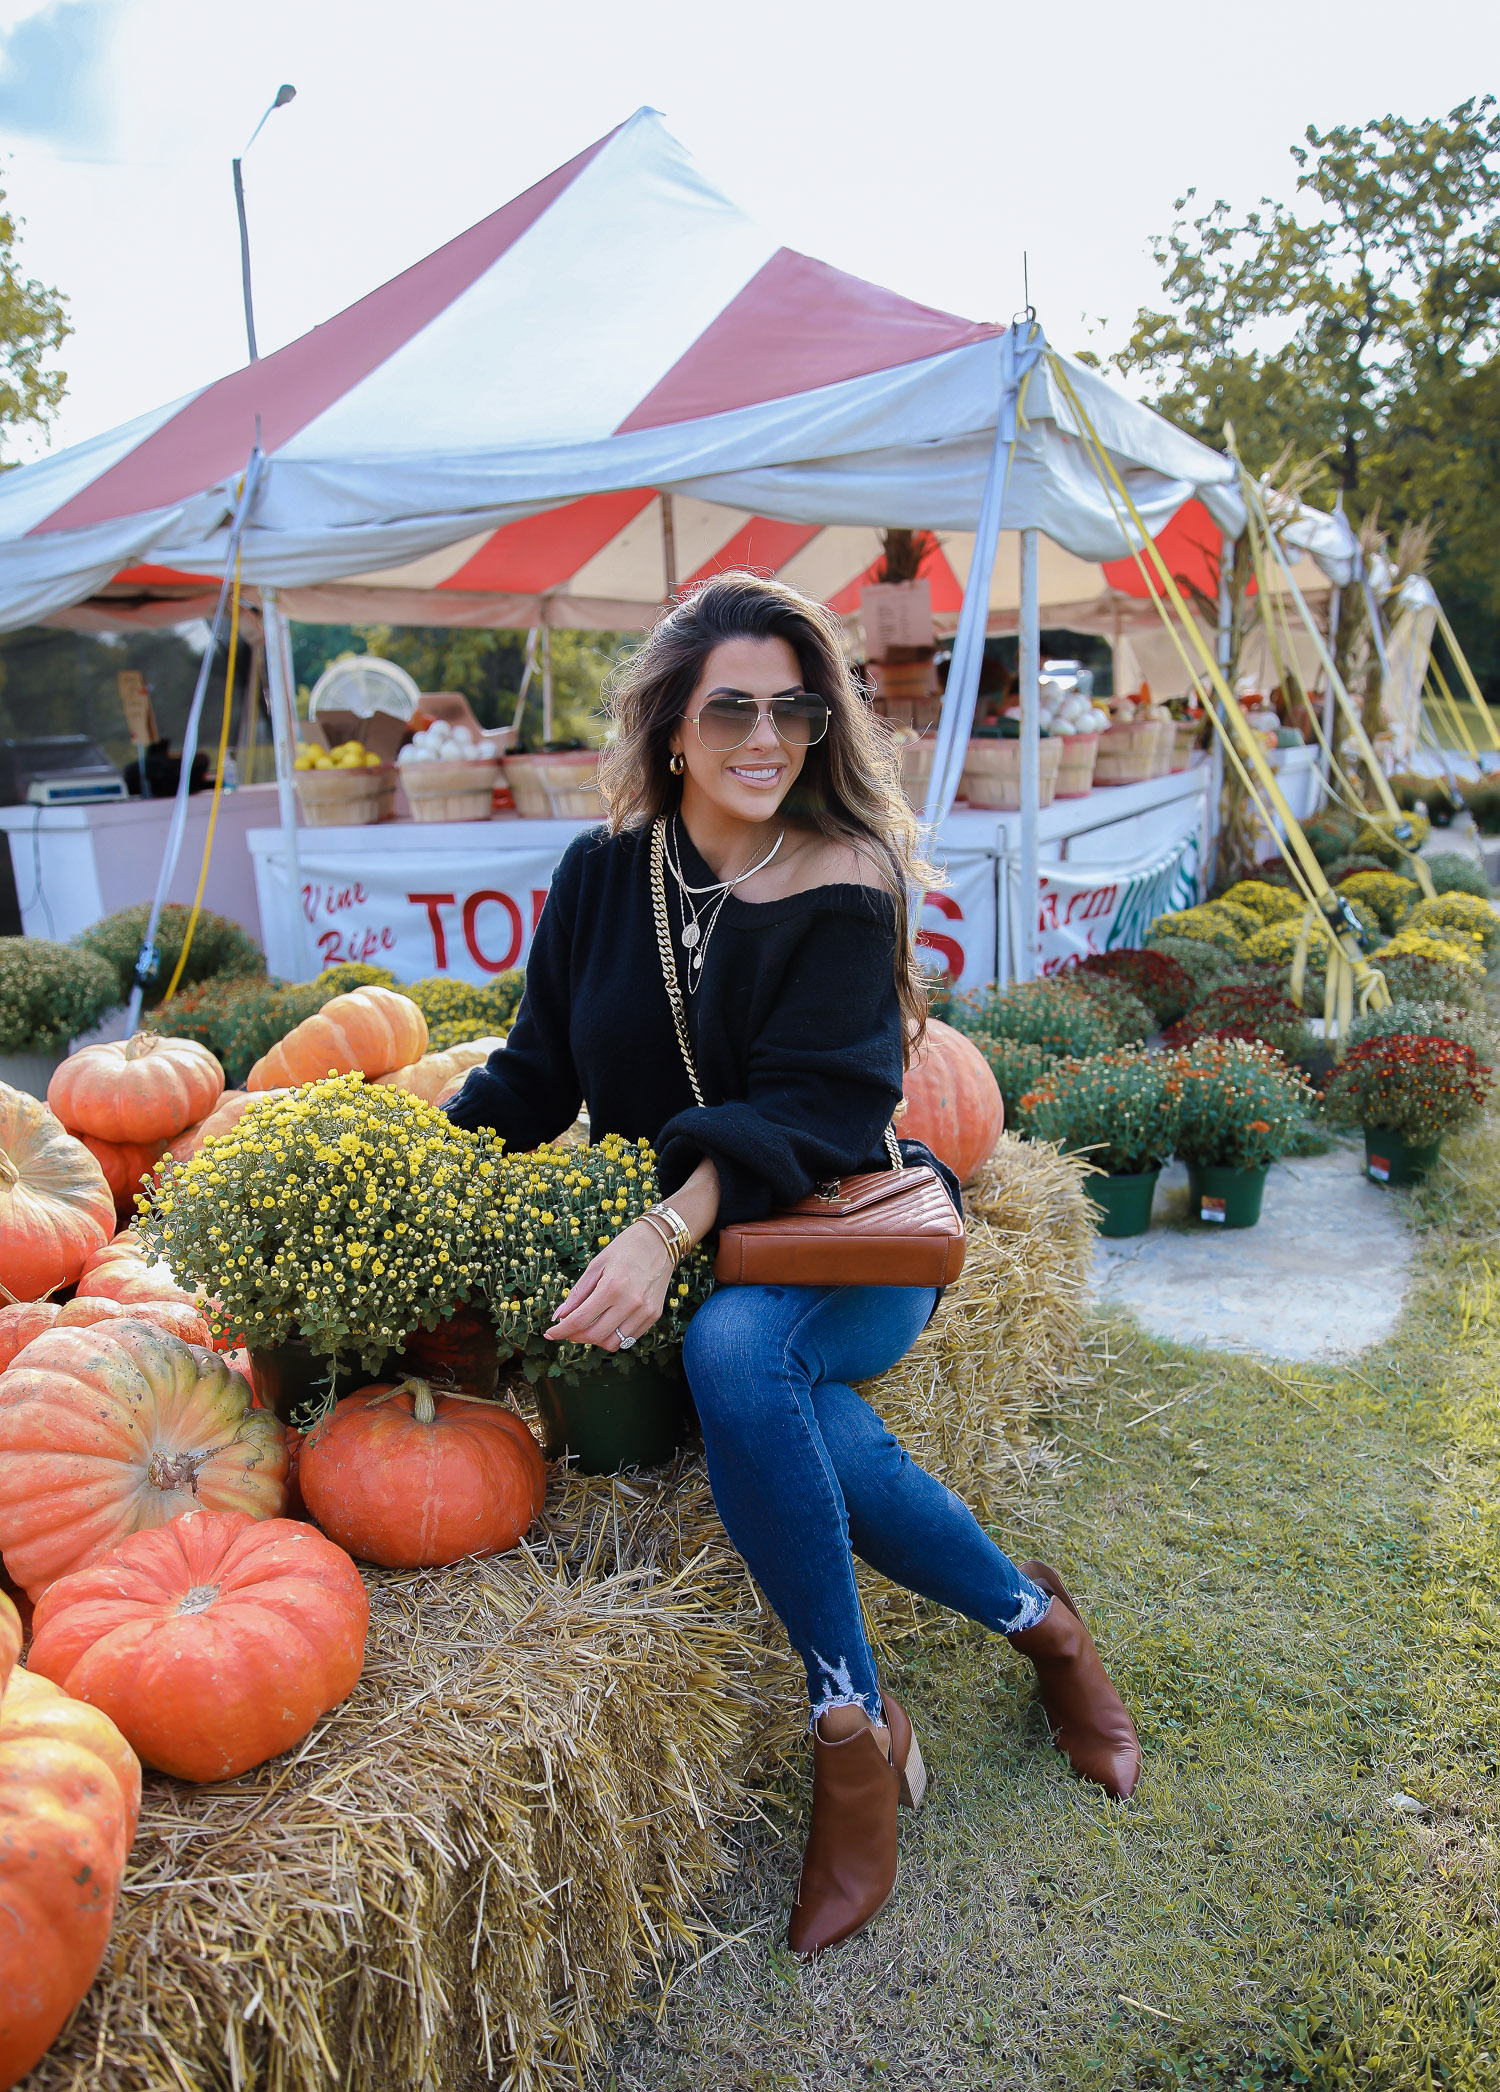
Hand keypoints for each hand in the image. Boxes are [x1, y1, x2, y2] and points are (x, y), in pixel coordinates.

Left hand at [544, 1220, 675, 1352]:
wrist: (660, 1241)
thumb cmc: (625, 1248)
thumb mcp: (596, 1265)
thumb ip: (577, 1293)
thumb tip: (559, 1315)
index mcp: (612, 1287)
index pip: (580, 1320)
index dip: (561, 1331)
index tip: (551, 1333)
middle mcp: (630, 1303)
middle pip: (595, 1336)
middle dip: (575, 1337)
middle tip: (568, 1329)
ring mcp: (645, 1311)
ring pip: (613, 1343)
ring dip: (596, 1339)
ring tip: (589, 1326)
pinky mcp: (654, 1315)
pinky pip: (629, 1338)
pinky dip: (614, 1335)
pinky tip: (608, 1322)